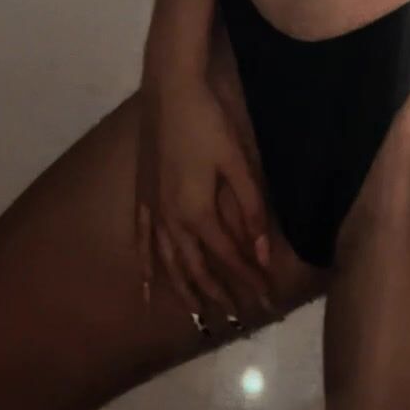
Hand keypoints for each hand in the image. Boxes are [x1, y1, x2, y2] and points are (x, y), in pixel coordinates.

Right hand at [135, 70, 273, 334]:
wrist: (170, 88)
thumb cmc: (209, 121)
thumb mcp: (239, 164)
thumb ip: (251, 210)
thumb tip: (261, 254)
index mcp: (197, 212)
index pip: (229, 258)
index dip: (249, 281)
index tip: (267, 301)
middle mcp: (171, 219)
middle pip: (197, 268)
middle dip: (219, 296)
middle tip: (237, 320)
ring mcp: (152, 209)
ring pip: (168, 262)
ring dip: (184, 291)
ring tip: (197, 317)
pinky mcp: (142, 196)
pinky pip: (142, 242)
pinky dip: (146, 267)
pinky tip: (146, 286)